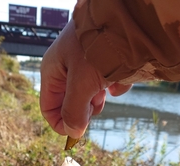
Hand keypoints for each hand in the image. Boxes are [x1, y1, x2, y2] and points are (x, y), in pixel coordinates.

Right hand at [40, 19, 130, 137]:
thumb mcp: (83, 82)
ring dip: (100, 97)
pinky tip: (122, 76)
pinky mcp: (106, 63)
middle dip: (84, 109)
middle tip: (95, 100)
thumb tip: (72, 134)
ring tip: (108, 83)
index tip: (78, 129)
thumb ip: (74, 111)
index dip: (61, 122)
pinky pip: (109, 84)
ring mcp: (87, 66)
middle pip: (70, 104)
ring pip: (90, 96)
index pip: (49, 109)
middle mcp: (68, 69)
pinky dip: (117, 85)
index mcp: (53, 71)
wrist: (129, 17)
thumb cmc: (99, 45)